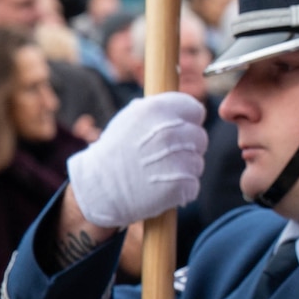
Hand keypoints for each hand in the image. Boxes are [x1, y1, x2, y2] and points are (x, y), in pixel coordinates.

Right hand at [65, 92, 206, 231]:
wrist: (98, 188)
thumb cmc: (113, 152)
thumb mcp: (130, 118)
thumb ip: (158, 111)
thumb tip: (182, 108)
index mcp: (158, 109)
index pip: (195, 110)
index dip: (188, 122)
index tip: (179, 131)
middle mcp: (170, 131)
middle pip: (200, 137)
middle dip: (187, 147)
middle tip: (165, 157)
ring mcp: (177, 159)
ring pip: (197, 163)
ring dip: (184, 170)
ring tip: (158, 173)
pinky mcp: (181, 185)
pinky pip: (193, 185)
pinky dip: (181, 190)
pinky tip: (161, 189)